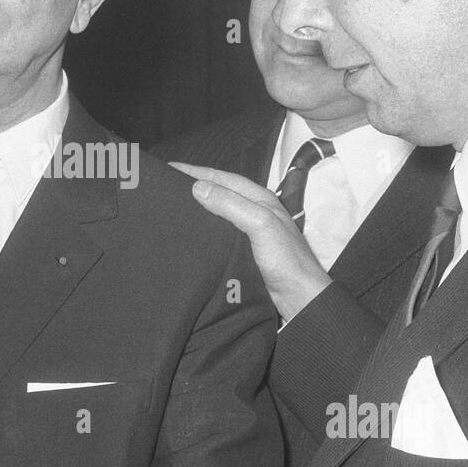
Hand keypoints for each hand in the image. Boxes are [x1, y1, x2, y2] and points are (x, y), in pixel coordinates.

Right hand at [170, 162, 331, 322]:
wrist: (299, 297)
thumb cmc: (285, 259)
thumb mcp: (260, 225)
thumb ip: (231, 205)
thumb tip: (197, 187)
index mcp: (261, 199)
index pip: (224, 178)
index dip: (197, 172)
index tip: (171, 169)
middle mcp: (255, 211)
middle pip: (221, 191)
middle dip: (196, 185)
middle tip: (168, 185)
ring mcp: (250, 231)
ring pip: (219, 212)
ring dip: (198, 206)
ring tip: (174, 205)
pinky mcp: (245, 250)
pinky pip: (220, 232)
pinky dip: (204, 227)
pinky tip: (192, 232)